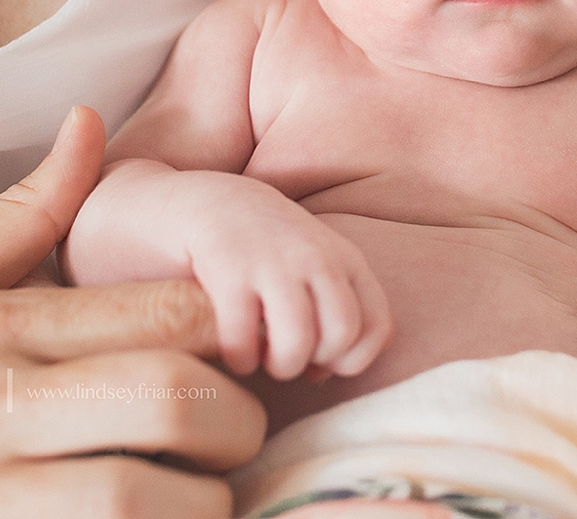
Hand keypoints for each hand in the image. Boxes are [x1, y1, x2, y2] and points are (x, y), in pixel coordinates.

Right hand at [0, 108, 265, 517]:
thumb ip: (24, 214)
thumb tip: (94, 121)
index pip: (165, 313)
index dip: (229, 334)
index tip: (233, 352)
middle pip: (174, 401)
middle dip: (235, 425)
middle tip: (231, 439)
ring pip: (142, 501)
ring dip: (196, 506)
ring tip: (195, 499)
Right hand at [73, 166, 390, 382]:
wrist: (199, 203)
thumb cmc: (259, 250)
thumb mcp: (311, 266)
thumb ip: (330, 309)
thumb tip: (331, 373)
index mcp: (345, 258)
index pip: (378, 327)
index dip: (351, 359)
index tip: (321, 360)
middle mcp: (317, 256)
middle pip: (341, 336)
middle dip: (314, 362)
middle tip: (285, 356)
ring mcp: (274, 260)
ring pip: (300, 344)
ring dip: (277, 366)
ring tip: (259, 358)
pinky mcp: (228, 268)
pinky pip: (244, 339)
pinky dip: (239, 357)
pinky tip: (230, 349)